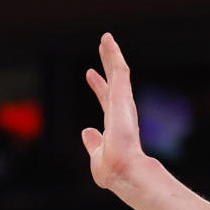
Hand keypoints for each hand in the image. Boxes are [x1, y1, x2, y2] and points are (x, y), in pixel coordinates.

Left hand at [82, 33, 147, 190]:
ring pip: (117, 73)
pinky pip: (118, 70)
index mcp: (115, 128)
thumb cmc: (111, 171)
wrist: (123, 170)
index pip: (106, 102)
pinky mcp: (122, 97)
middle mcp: (121, 113)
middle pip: (113, 83)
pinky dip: (113, 54)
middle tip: (103, 49)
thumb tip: (86, 131)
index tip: (90, 74)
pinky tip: (108, 41)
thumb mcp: (97, 157)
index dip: (98, 87)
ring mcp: (122, 104)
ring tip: (106, 38)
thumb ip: (93, 143)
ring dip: (111, 54)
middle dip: (107, 66)